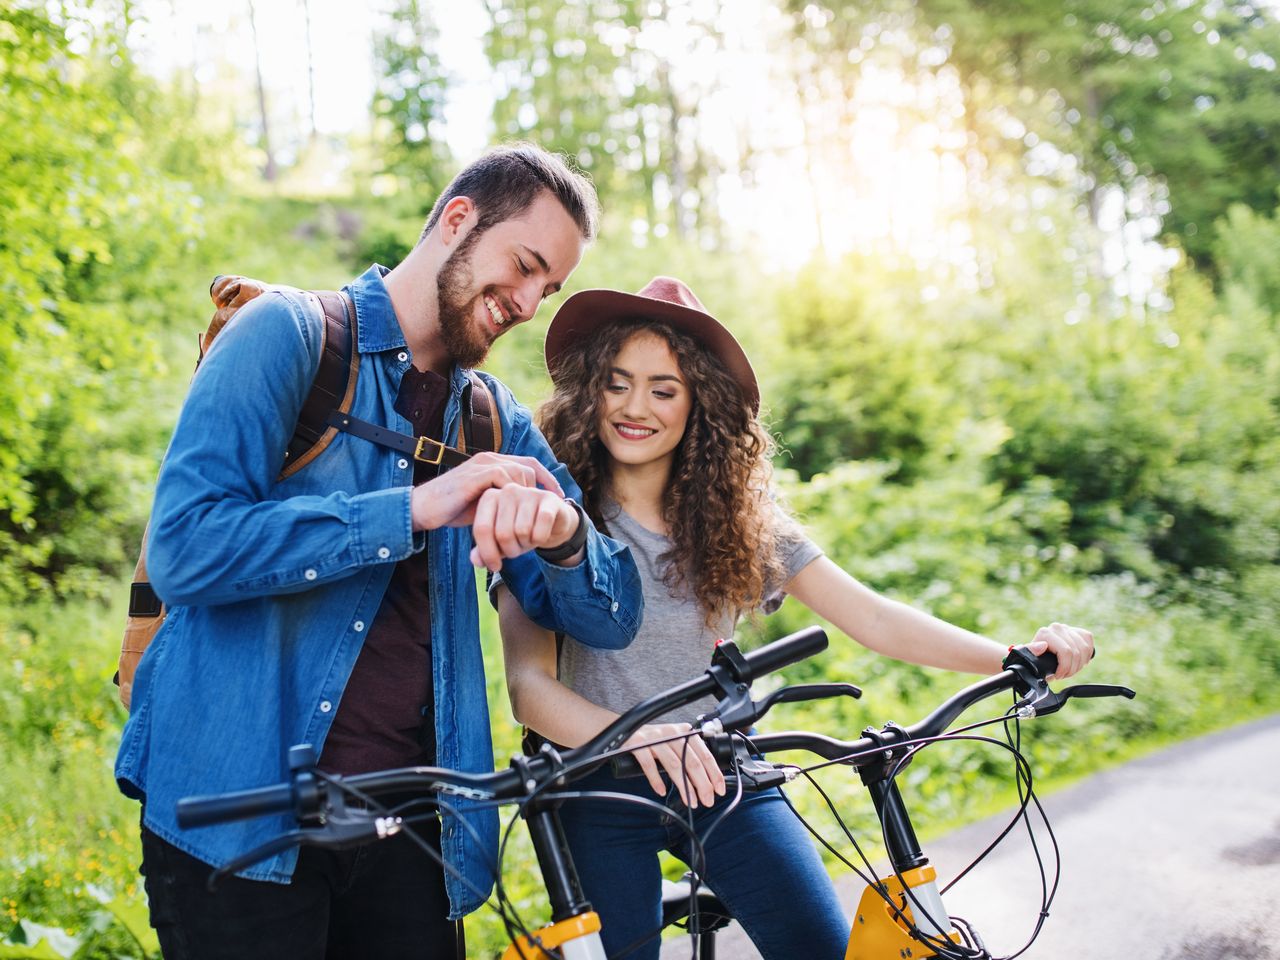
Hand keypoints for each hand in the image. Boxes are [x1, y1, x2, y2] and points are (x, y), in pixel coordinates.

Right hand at [410, 451, 563, 533]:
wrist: (423, 509)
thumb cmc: (451, 509)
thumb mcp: (484, 503)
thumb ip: (503, 500)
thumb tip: (524, 512)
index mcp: (492, 463)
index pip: (528, 463)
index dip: (546, 478)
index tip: (559, 496)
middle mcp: (489, 458)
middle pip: (528, 466)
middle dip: (541, 488)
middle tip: (548, 508)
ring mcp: (481, 464)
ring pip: (518, 472)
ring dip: (527, 495)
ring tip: (531, 514)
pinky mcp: (475, 474)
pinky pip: (504, 479)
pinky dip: (513, 495)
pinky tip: (515, 513)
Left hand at [468, 485, 580, 570]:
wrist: (552, 520)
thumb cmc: (522, 529)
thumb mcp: (500, 542)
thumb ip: (484, 551)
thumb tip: (476, 561)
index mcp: (490, 497)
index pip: (481, 529)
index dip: (488, 553)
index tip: (495, 567)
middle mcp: (508, 490)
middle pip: (502, 533)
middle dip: (511, 550)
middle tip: (517, 550)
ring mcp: (529, 492)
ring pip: (522, 532)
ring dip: (526, 545)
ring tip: (529, 539)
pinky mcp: (549, 499)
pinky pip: (540, 529)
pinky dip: (540, 540)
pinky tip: (542, 535)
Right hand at [624, 723, 725, 808]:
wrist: (627, 728)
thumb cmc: (655, 739)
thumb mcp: (675, 741)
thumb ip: (689, 755)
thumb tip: (706, 781)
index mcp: (685, 732)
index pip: (704, 754)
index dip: (714, 773)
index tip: (719, 790)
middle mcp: (672, 733)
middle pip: (692, 762)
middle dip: (703, 784)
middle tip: (707, 800)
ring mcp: (655, 739)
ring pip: (674, 765)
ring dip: (684, 786)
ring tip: (691, 801)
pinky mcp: (638, 745)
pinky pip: (649, 765)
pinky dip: (656, 780)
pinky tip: (662, 791)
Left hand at [1026, 622, 1093, 679]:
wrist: (1040, 658)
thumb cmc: (1034, 661)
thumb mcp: (1029, 659)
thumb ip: (1031, 651)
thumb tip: (1043, 645)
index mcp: (1045, 633)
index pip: (1066, 652)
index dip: (1065, 667)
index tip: (1058, 675)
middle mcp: (1057, 628)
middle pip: (1076, 653)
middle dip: (1072, 669)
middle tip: (1064, 675)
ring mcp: (1067, 628)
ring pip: (1084, 649)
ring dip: (1080, 664)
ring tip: (1070, 670)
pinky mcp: (1077, 631)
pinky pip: (1089, 642)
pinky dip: (1087, 655)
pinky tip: (1078, 661)